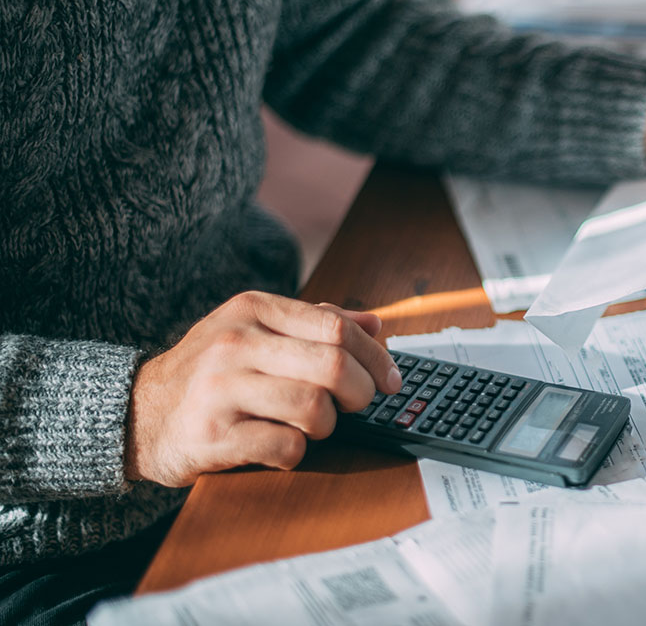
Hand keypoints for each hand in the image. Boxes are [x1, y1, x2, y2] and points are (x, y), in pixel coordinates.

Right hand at [126, 291, 401, 486]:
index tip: (391, 380)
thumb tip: (376, 324)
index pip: (336, 327)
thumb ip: (315, 323)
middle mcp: (235, 343)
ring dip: (328, 425)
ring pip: (314, 407)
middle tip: (357, 405)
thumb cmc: (211, 372)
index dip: (375, 357)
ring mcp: (221, 389)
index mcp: (252, 309)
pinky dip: (297, 452)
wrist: (138, 414)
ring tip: (313, 425)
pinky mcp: (213, 435)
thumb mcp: (255, 330)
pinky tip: (283, 446)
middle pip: (333, 366)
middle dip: (360, 392)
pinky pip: (286, 446)